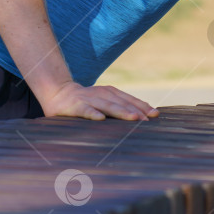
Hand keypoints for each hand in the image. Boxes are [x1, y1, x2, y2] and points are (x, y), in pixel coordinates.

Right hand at [40, 82, 160, 120]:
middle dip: (135, 111)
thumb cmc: (86, 101)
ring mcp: (88, 99)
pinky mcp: (75, 106)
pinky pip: (85, 110)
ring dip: (121, 111)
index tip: (155, 114)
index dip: (142, 106)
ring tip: (133, 118)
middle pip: (121, 103)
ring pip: (107, 106)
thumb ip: (118, 107)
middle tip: (148, 120)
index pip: (129, 99)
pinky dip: (93, 114)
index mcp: (110, 93)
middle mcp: (102, 94)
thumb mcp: (103, 102)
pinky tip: (100, 119)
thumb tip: (141, 118)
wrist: (58, 93)